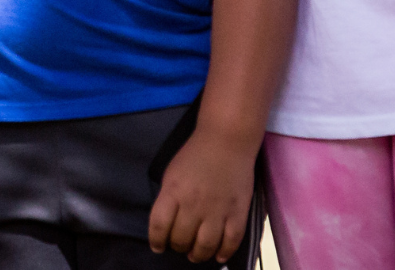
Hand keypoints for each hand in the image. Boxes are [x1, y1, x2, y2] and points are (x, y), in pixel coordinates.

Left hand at [148, 124, 254, 263]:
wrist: (227, 139)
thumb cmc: (196, 154)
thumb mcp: (172, 173)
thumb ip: (169, 198)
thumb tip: (166, 225)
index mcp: (173, 191)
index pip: (158, 226)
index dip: (156, 241)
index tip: (158, 246)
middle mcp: (194, 203)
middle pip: (181, 239)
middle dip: (178, 247)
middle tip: (181, 246)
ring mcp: (217, 209)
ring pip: (205, 246)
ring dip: (198, 255)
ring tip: (196, 254)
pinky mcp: (238, 211)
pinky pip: (231, 241)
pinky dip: (224, 253)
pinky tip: (219, 255)